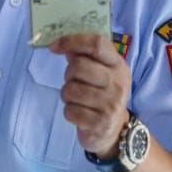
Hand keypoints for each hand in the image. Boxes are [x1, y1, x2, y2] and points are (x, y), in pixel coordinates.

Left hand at [49, 34, 131, 158]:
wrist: (115, 130)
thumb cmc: (102, 95)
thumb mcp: (101, 73)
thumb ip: (86, 57)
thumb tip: (64, 46)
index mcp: (118, 65)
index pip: (96, 44)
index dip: (72, 41)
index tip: (53, 46)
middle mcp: (118, 82)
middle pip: (79, 66)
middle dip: (68, 74)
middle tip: (73, 81)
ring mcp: (110, 104)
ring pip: (71, 89)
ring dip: (67, 94)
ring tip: (77, 99)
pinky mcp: (100, 123)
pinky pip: (70, 111)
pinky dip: (69, 112)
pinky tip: (79, 113)